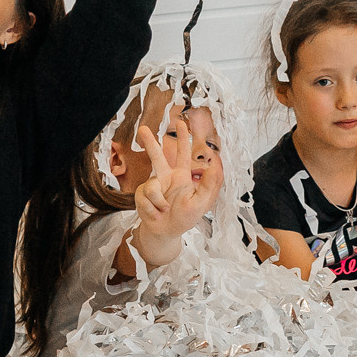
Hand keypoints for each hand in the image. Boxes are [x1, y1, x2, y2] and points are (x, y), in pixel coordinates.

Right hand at [131, 113, 221, 262]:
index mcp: (181, 176)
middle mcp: (165, 178)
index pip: (183, 154)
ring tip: (164, 210)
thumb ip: (208, 185)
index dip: (183, 139)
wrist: (165, 232)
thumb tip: (215, 165)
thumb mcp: (201, 203)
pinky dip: (155, 208)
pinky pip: (148, 198)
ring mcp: (152, 186)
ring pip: (150, 184)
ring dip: (156, 198)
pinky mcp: (142, 195)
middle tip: (141, 128)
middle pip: (157, 156)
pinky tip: (158, 214)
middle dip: (149, 142)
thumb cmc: (184, 218)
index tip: (182, 123)